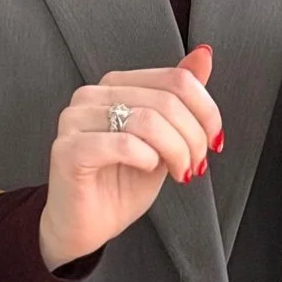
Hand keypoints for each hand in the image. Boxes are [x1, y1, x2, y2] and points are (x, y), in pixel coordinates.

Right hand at [36, 45, 222, 270]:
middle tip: (197, 164)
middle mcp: (92, 95)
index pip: (174, 78)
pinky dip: (147, 159)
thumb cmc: (120, 184)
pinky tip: (148, 169)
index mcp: (115, 85)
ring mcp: (75, 120)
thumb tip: (203, 55)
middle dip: (193, 137)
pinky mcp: (68, 149)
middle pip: (165, 100)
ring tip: (180, 172)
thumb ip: (179, 98)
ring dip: (176, 151)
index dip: (206, 110)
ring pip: (148, 120)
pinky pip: (122, 143)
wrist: (86, 226)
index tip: (213, 139)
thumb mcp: (164, 138)